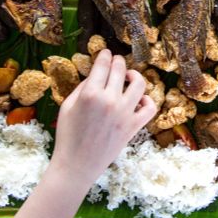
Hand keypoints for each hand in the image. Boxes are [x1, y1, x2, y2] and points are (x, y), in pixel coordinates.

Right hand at [49, 50, 156, 183]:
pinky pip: (149, 108)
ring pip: (139, 84)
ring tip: (129, 77)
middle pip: (120, 71)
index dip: (105, 56)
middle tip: (117, 60)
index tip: (107, 52)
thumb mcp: (67, 107)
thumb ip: (82, 88)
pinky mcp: (133, 127)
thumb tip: (96, 75)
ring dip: (135, 76)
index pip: (103, 66)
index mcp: (90, 94)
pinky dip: (147, 101)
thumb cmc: (68, 136)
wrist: (77, 165)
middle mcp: (110, 100)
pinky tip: (140, 99)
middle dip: (119, 62)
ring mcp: (124, 113)